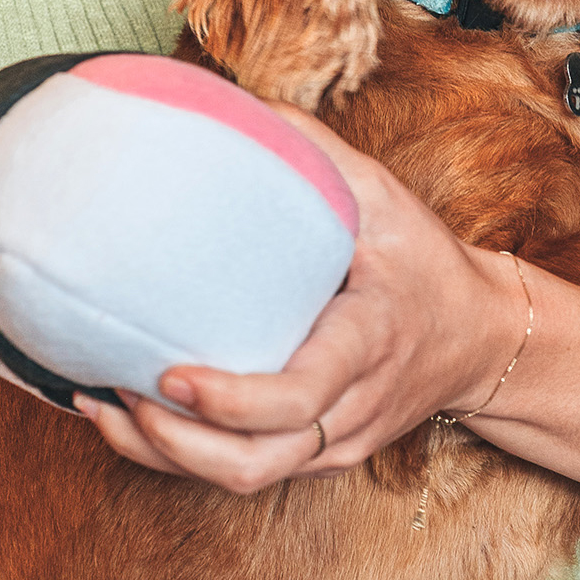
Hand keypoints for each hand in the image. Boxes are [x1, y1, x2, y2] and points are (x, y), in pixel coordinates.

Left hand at [75, 107, 526, 493]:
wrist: (480, 339)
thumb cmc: (423, 262)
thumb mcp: (383, 197)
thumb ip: (312, 153)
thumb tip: (231, 101)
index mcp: (366, 345)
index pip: (299, 398)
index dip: (231, 401)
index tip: (170, 376)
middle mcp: (351, 408)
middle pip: (257, 461)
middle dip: (175, 443)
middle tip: (113, 390)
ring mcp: (334, 442)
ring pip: (244, 477)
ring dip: (164, 455)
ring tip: (98, 406)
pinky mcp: (316, 455)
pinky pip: (246, 471)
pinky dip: (181, 456)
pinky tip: (126, 418)